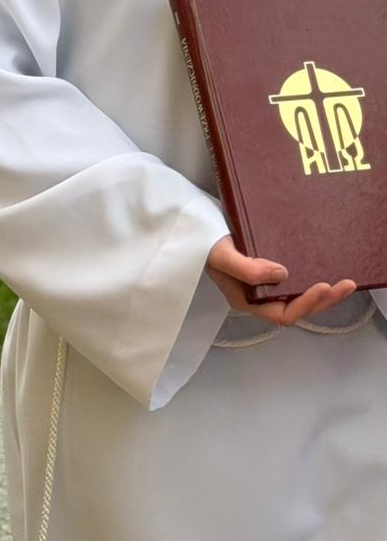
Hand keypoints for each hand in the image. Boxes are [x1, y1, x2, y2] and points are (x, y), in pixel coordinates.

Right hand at [207, 234, 356, 326]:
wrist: (193, 227)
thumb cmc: (203, 243)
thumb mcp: (222, 256)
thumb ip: (247, 269)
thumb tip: (283, 274)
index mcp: (247, 301)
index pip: (283, 314)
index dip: (305, 304)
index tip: (322, 286)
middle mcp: (258, 297)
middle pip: (297, 308)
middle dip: (324, 300)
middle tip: (347, 284)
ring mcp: (263, 285)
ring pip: (298, 296)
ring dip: (323, 293)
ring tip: (345, 282)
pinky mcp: (267, 270)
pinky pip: (294, 281)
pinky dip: (312, 278)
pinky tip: (325, 269)